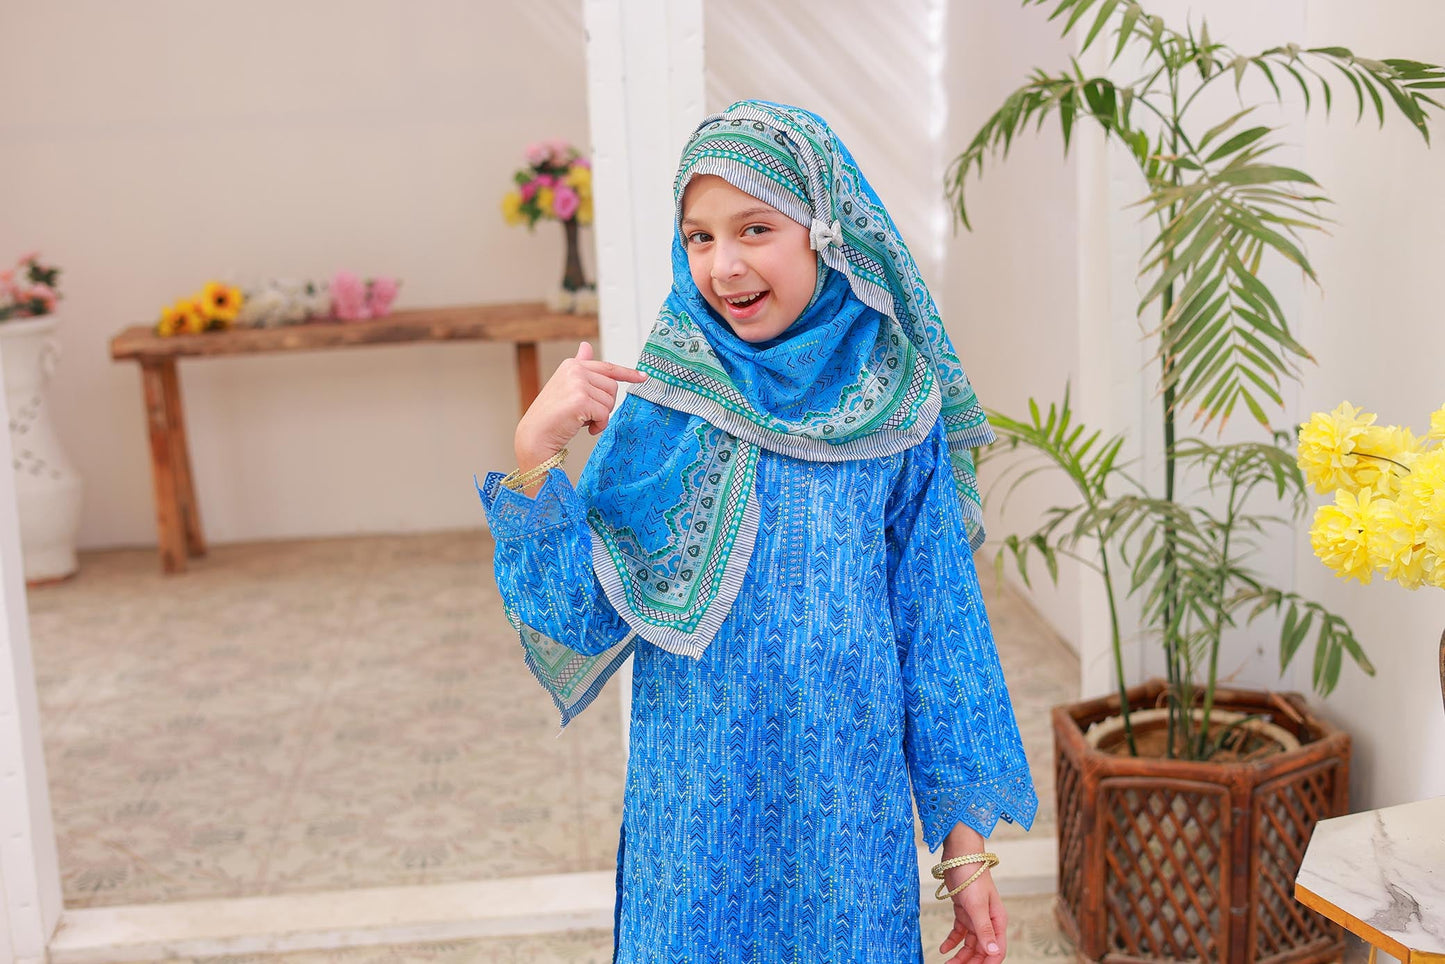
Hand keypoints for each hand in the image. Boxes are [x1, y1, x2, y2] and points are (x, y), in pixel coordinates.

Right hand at [513, 341, 645, 471]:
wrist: (535, 436)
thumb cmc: (551, 415)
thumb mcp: (566, 386)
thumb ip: (580, 367)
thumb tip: (586, 346)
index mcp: (572, 365)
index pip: (607, 368)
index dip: (627, 374)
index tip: (643, 377)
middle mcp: (575, 370)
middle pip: (612, 387)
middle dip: (605, 405)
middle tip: (588, 414)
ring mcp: (577, 384)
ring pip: (610, 401)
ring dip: (600, 417)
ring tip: (582, 420)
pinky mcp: (580, 400)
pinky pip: (605, 414)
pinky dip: (599, 425)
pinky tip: (584, 428)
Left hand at [938, 824, 1006, 963]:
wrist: (960, 856)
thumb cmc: (972, 877)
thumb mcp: (977, 906)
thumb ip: (984, 930)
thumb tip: (992, 953)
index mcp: (998, 921)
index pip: (997, 950)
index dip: (987, 963)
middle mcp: (989, 921)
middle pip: (982, 950)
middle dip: (971, 962)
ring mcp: (976, 917)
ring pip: (970, 944)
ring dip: (961, 955)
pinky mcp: (964, 911)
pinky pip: (959, 932)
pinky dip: (952, 941)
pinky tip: (943, 948)